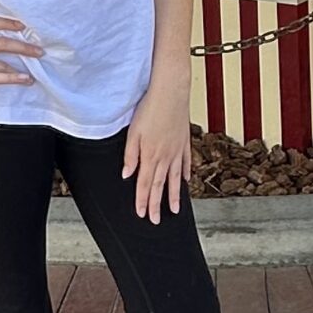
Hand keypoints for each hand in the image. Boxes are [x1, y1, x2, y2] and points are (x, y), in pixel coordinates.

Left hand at [122, 73, 191, 221]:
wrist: (171, 92)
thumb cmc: (149, 108)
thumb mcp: (133, 132)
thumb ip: (130, 155)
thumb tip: (127, 175)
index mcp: (150, 155)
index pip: (144, 184)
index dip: (142, 201)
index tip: (142, 215)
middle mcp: (166, 156)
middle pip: (159, 186)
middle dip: (157, 205)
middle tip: (156, 220)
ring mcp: (177, 150)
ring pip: (175, 178)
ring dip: (174, 196)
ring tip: (175, 210)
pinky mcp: (184, 141)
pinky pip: (185, 162)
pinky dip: (185, 174)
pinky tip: (185, 181)